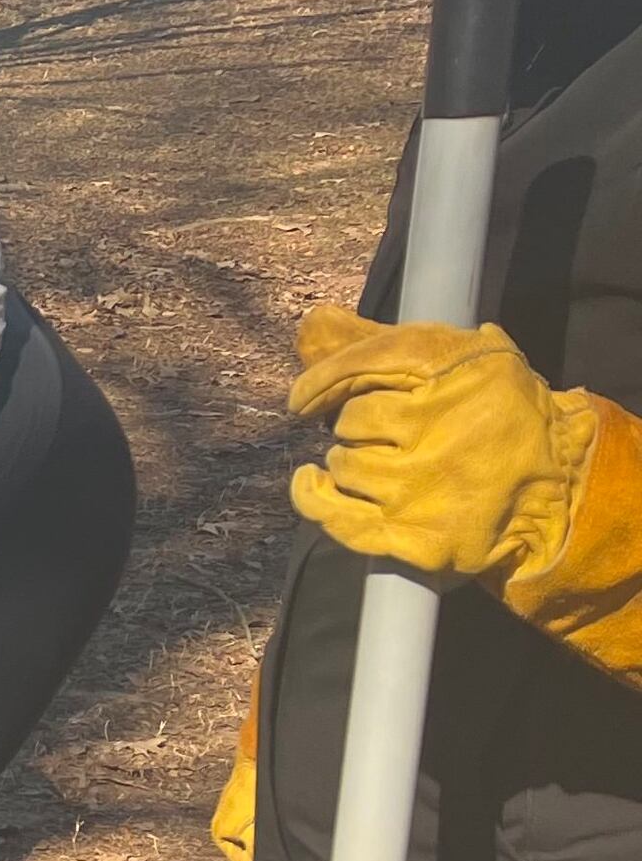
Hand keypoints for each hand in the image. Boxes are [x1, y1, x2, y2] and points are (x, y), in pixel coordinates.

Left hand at [288, 300, 590, 586]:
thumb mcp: (461, 357)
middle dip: (354, 425)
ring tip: (376, 460)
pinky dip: (315, 500)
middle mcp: (445, 429)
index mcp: (462, 371)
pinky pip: (338, 520)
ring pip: (344, 467)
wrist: (558, 482)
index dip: (324, 378)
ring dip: (346, 463)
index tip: (302, 397)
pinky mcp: (420, 538)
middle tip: (383, 433)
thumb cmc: (497, 411)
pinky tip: (314, 485)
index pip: (370, 360)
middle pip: (350, 421)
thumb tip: (313, 322)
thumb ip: (385, 341)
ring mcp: (429, 489)